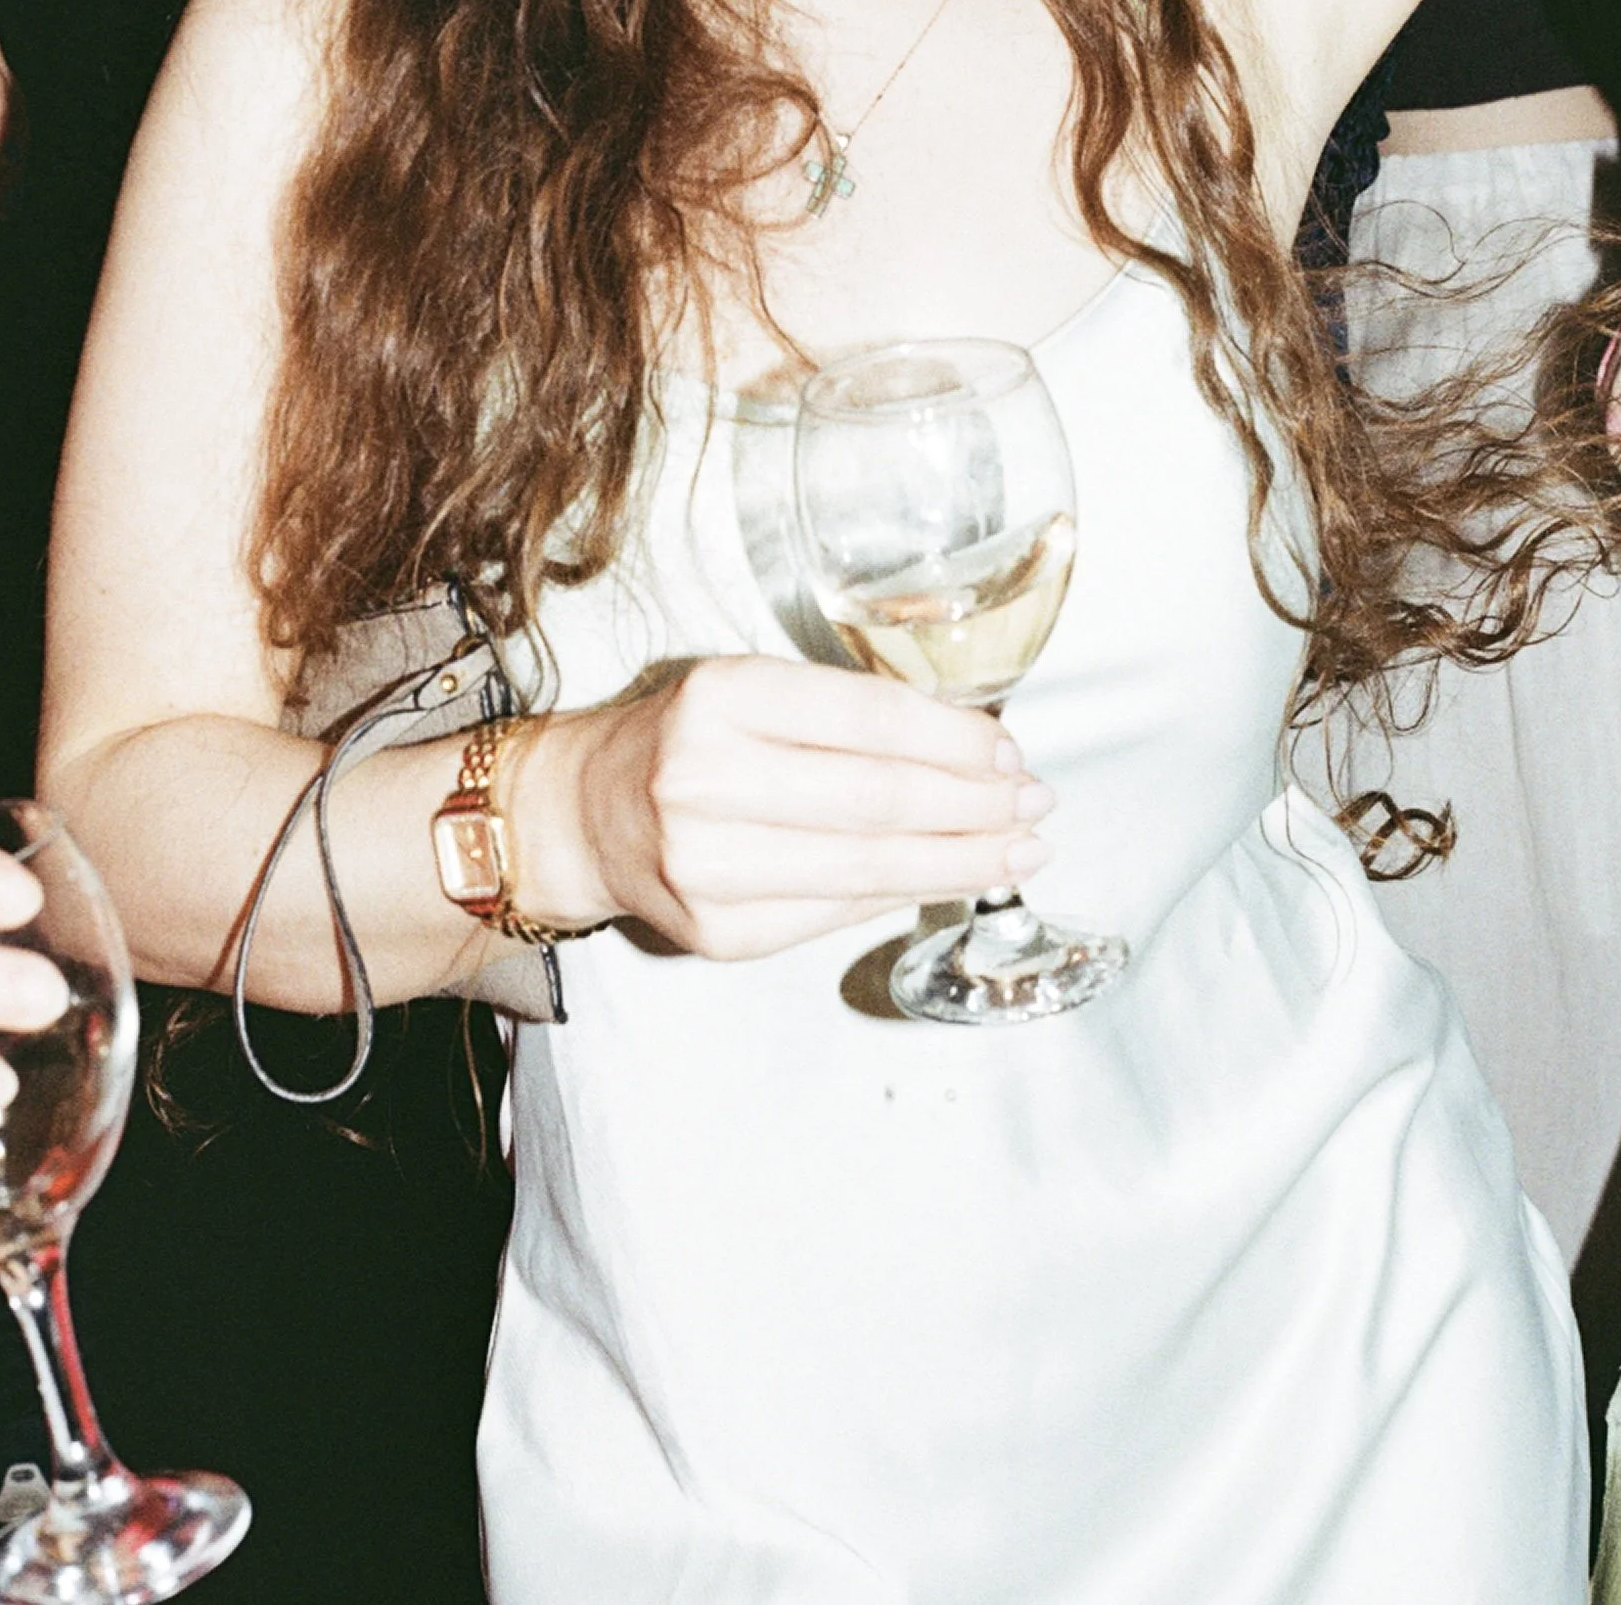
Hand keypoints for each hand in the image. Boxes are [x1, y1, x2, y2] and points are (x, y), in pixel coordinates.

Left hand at [0, 0, 24, 216]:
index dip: (1, 126)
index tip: (3, 164)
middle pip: (13, 101)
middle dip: (14, 154)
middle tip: (7, 205)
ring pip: (17, 97)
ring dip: (18, 146)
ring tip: (9, 194)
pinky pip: (10, 89)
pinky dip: (12, 124)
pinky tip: (7, 157)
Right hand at [506, 654, 1055, 962]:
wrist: (585, 813)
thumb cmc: (687, 737)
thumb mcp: (751, 687)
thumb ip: (845, 711)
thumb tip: (975, 746)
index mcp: (722, 696)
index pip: (869, 720)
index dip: (956, 741)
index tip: (1010, 750)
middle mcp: (705, 779)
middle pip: (879, 801)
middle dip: (975, 806)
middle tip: (1035, 804)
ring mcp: (707, 866)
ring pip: (867, 869)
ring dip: (960, 861)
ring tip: (1018, 850)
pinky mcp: (718, 933)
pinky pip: (835, 914)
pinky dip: (903, 895)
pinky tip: (950, 879)